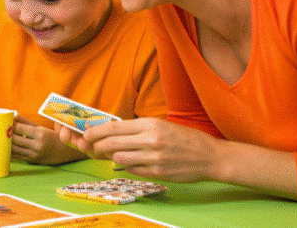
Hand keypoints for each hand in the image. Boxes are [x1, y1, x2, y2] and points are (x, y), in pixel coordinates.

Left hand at [11, 116, 85, 164]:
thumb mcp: (41, 127)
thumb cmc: (51, 137)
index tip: (4, 121)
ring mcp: (33, 154)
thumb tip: (13, 115)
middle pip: (15, 139)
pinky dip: (9, 151)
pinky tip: (4, 147)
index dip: (10, 124)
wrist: (64, 152)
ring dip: (5, 143)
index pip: (20, 128)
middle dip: (6, 133)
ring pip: (14, 148)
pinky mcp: (31, 160)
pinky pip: (17, 156)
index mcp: (40, 134)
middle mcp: (37, 145)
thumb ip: (26, 122)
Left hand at [79, 117, 219, 181]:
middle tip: (93, 147)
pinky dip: (127, 166)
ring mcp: (154, 158)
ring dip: (111, 157)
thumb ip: (137, 129)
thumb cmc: (184, 138)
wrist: (209, 156)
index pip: (114, 127)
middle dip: (97, 146)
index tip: (86, 134)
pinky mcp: (157, 173)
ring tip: (113, 154)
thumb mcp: (161, 125)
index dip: (96, 131)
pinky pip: (132, 170)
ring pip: (119, 158)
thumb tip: (110, 131)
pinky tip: (130, 162)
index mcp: (151, 124)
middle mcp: (151, 140)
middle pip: (112, 143)